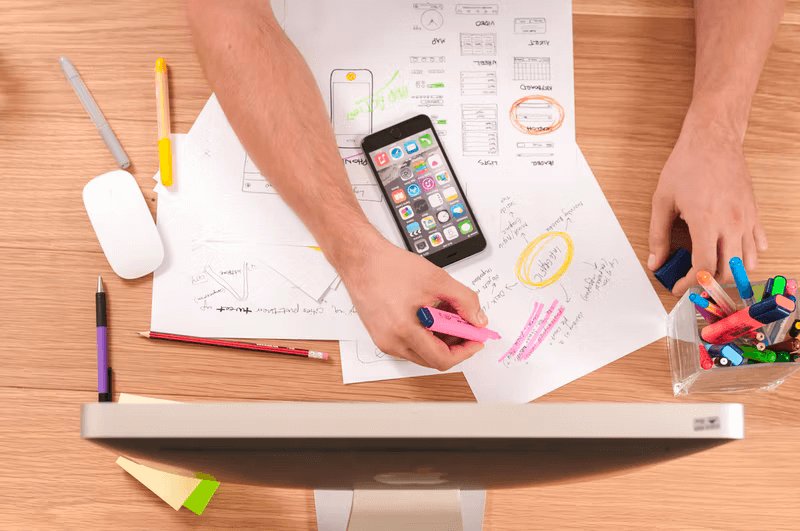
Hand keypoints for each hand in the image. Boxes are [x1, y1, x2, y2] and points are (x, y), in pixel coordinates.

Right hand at [338, 232, 487, 369]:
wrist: (361, 259)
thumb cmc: (388, 267)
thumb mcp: (437, 279)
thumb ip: (464, 300)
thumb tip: (478, 319)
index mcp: (403, 330)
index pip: (442, 359)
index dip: (465, 351)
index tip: (476, 340)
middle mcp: (391, 342)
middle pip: (432, 359)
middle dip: (454, 345)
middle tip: (466, 326)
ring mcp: (384, 340)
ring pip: (421, 352)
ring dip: (440, 339)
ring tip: (448, 315)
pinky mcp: (381, 335)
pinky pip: (409, 344)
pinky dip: (426, 334)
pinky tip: (432, 315)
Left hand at [648, 108, 767, 294]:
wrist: (713, 140)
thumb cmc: (687, 165)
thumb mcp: (662, 201)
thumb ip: (658, 235)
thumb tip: (655, 261)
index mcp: (707, 222)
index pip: (704, 268)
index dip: (690, 283)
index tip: (678, 287)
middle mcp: (732, 224)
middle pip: (727, 271)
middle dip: (708, 283)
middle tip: (692, 282)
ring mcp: (747, 219)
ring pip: (747, 262)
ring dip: (730, 273)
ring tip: (711, 271)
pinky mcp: (755, 212)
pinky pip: (758, 243)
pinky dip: (748, 255)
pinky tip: (731, 253)